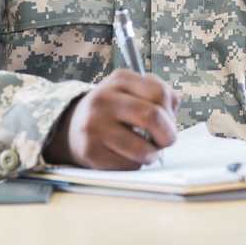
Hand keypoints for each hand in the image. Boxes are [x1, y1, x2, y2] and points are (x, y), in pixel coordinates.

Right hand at [44, 70, 180, 169]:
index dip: (171, 112)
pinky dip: (135, 164)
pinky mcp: (90, 151)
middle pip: (152, 117)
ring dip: (152, 154)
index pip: (159, 93)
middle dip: (168, 135)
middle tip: (167, 141)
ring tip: (148, 151)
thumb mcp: (132, 90)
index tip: (169, 121)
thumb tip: (173, 110)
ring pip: (141, 148)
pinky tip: (128, 156)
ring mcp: (94, 126)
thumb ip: (159, 93)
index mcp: (120, 79)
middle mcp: (104, 100)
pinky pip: (127, 165)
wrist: (72, 126)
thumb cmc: (114, 109)